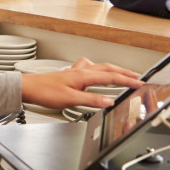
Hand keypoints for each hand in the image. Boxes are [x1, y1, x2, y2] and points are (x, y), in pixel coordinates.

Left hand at [20, 58, 140, 109]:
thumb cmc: (45, 91)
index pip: (110, 77)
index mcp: (84, 75)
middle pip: (108, 68)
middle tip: (138, 77)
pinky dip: (99, 71)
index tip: (139, 83)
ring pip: (100, 67)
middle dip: (124, 72)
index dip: (127, 80)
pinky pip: (91, 69)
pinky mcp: (72, 74)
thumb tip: (109, 101)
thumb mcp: (70, 99)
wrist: (29, 87)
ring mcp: (76, 71)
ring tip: (123, 75)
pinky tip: (97, 74)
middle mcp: (81, 71)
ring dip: (114, 70)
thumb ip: (91, 100)